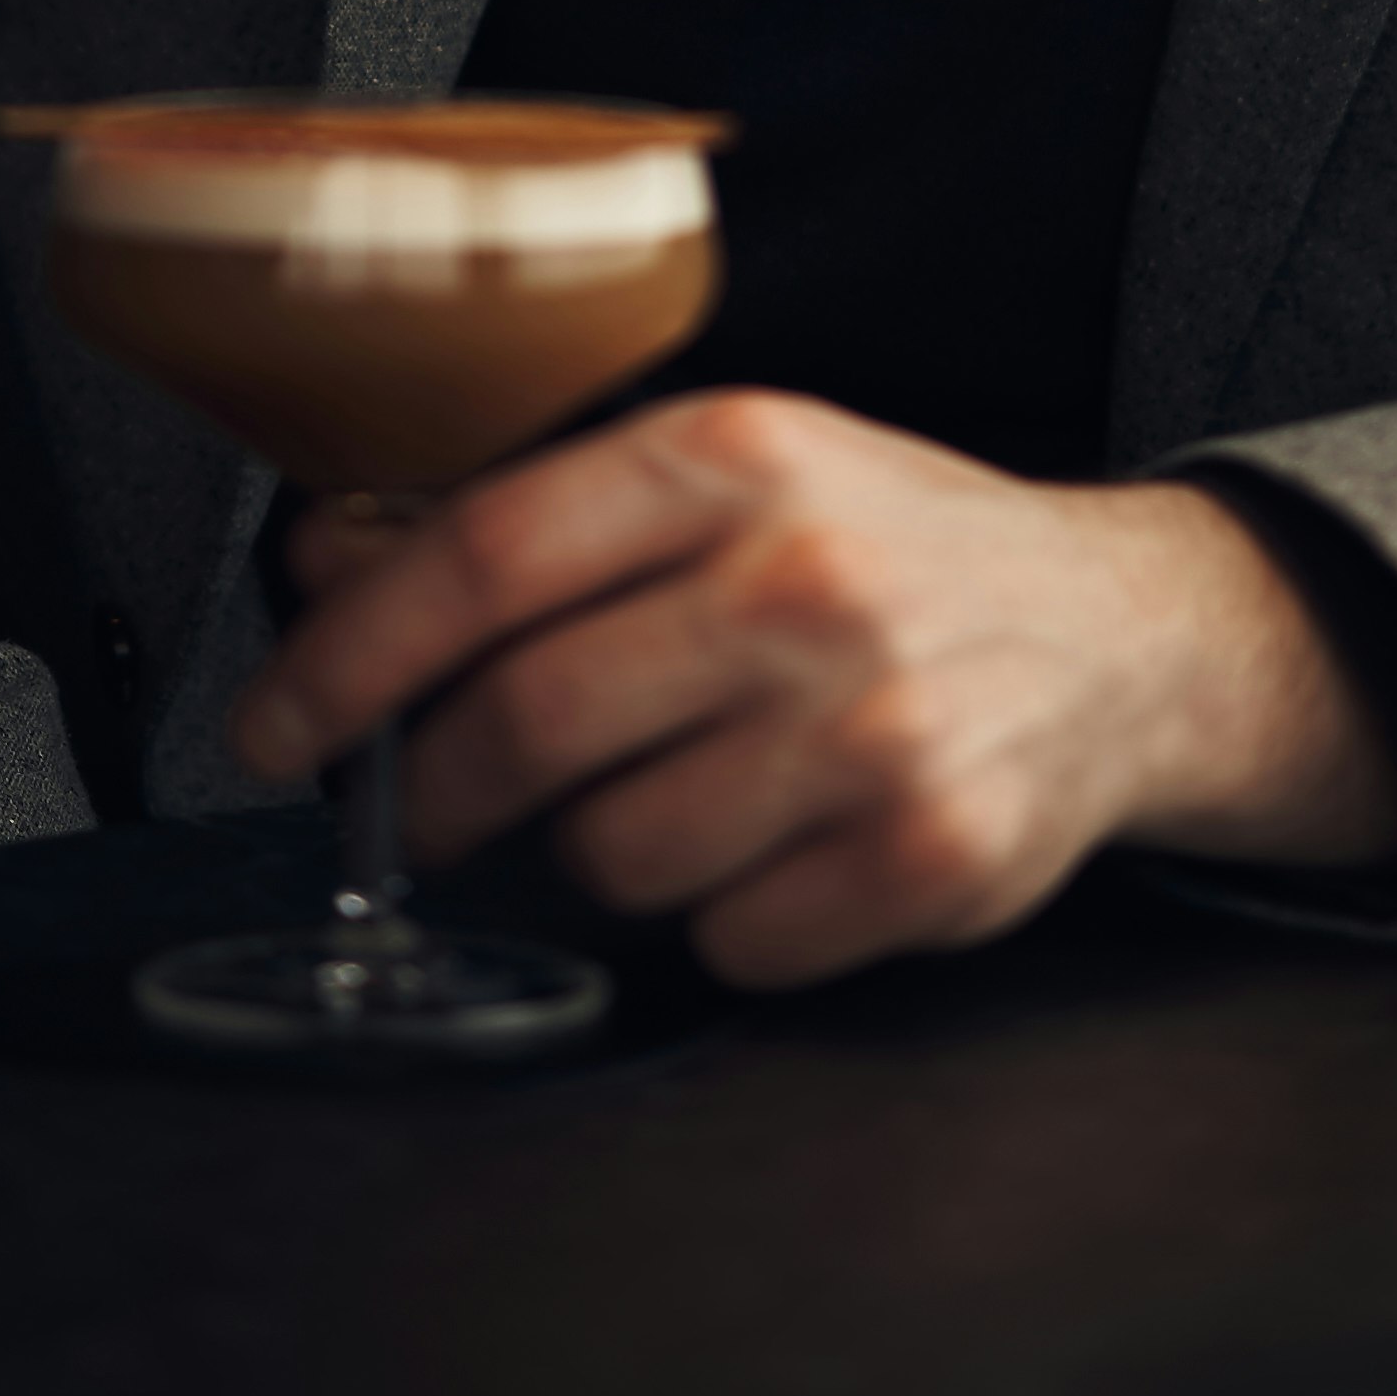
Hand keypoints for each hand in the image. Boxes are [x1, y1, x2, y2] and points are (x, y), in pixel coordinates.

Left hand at [233, 391, 1396, 990]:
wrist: (1121, 635)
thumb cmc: (887, 550)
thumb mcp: (726, 477)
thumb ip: (533, 521)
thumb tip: (325, 569)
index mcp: (735, 453)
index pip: (483, 559)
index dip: (350, 660)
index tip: (275, 730)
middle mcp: (804, 578)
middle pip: (525, 722)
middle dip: (446, 791)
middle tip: (439, 808)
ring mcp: (873, 725)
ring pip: (614, 856)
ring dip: (603, 852)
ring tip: (680, 790)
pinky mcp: (930, 857)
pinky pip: (729, 942)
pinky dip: (725, 918)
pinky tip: (780, 845)